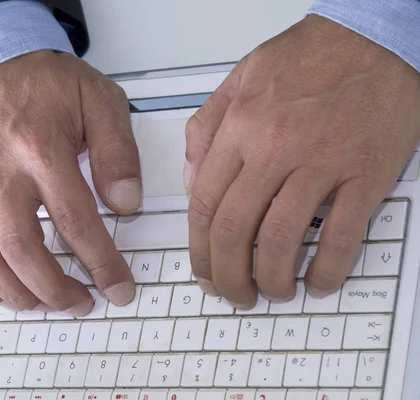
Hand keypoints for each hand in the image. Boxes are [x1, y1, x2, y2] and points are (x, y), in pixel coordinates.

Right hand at [0, 50, 140, 314]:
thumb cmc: (49, 83)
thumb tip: (125, 204)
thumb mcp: (100, 100)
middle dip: (55, 288)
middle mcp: (0, 171)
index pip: (74, 220)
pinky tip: (4, 290)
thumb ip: (117, 153)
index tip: (118, 286)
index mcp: (41, 148)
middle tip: (82, 302)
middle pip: (21, 249)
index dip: (100, 262)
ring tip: (47, 302)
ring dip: (17, 291)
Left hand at [186, 15, 419, 307]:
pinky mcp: (366, 173)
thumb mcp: (239, 78)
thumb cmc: (309, 55)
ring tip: (272, 292)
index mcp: (241, 128)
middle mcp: (275, 148)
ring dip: (273, 279)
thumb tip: (191, 180)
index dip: (198, 250)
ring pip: (283, 240)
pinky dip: (329, 269)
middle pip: (235, 231)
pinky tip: (319, 282)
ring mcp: (322, 163)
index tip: (202, 271)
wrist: (374, 36)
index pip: (204, 205)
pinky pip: (344, 235)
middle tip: (233, 294)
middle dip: (228, 276)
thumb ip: (207, 129)